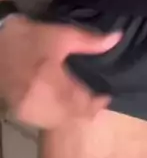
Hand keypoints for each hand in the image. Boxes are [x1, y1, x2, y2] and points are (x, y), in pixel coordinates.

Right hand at [0, 15, 120, 129]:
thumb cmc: (30, 38)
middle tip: (98, 98)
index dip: (97, 102)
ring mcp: (27, 111)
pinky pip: (44, 121)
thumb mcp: (62, 35)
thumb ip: (90, 41)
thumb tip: (117, 38)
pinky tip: (63, 104)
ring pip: (58, 122)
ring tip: (83, 100)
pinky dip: (57, 115)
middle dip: (86, 109)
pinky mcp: (19, 112)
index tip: (107, 96)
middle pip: (71, 116)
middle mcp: (38, 103)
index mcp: (50, 83)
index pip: (81, 103)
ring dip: (72, 114)